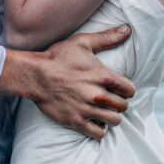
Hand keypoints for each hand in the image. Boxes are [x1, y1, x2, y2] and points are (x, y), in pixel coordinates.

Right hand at [31, 25, 135, 139]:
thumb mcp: (82, 43)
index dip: (126, 89)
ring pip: (114, 121)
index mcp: (103, 76)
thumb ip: (108, 37)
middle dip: (119, 102)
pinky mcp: (76, 122)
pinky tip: (95, 121)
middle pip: (123, 106)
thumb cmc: (58, 57)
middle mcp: (98, 95)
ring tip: (104, 111)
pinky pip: (99, 133)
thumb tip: (127, 29)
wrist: (34, 75)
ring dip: (111, 116)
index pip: (130, 90)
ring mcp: (87, 110)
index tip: (120, 88)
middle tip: (111, 99)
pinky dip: (100, 129)